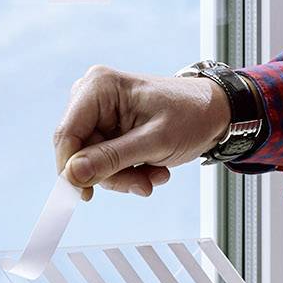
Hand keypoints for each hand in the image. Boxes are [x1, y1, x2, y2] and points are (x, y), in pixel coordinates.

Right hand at [51, 65, 228, 198]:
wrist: (214, 113)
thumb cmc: (191, 115)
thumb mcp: (154, 141)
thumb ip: (112, 159)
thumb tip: (73, 175)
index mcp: (99, 87)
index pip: (67, 134)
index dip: (71, 168)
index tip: (84, 195)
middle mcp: (93, 95)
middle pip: (80, 151)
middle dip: (111, 174)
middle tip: (141, 185)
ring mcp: (100, 112)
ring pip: (92, 161)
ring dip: (124, 175)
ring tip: (155, 175)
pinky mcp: (108, 127)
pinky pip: (105, 160)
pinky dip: (128, 171)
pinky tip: (153, 168)